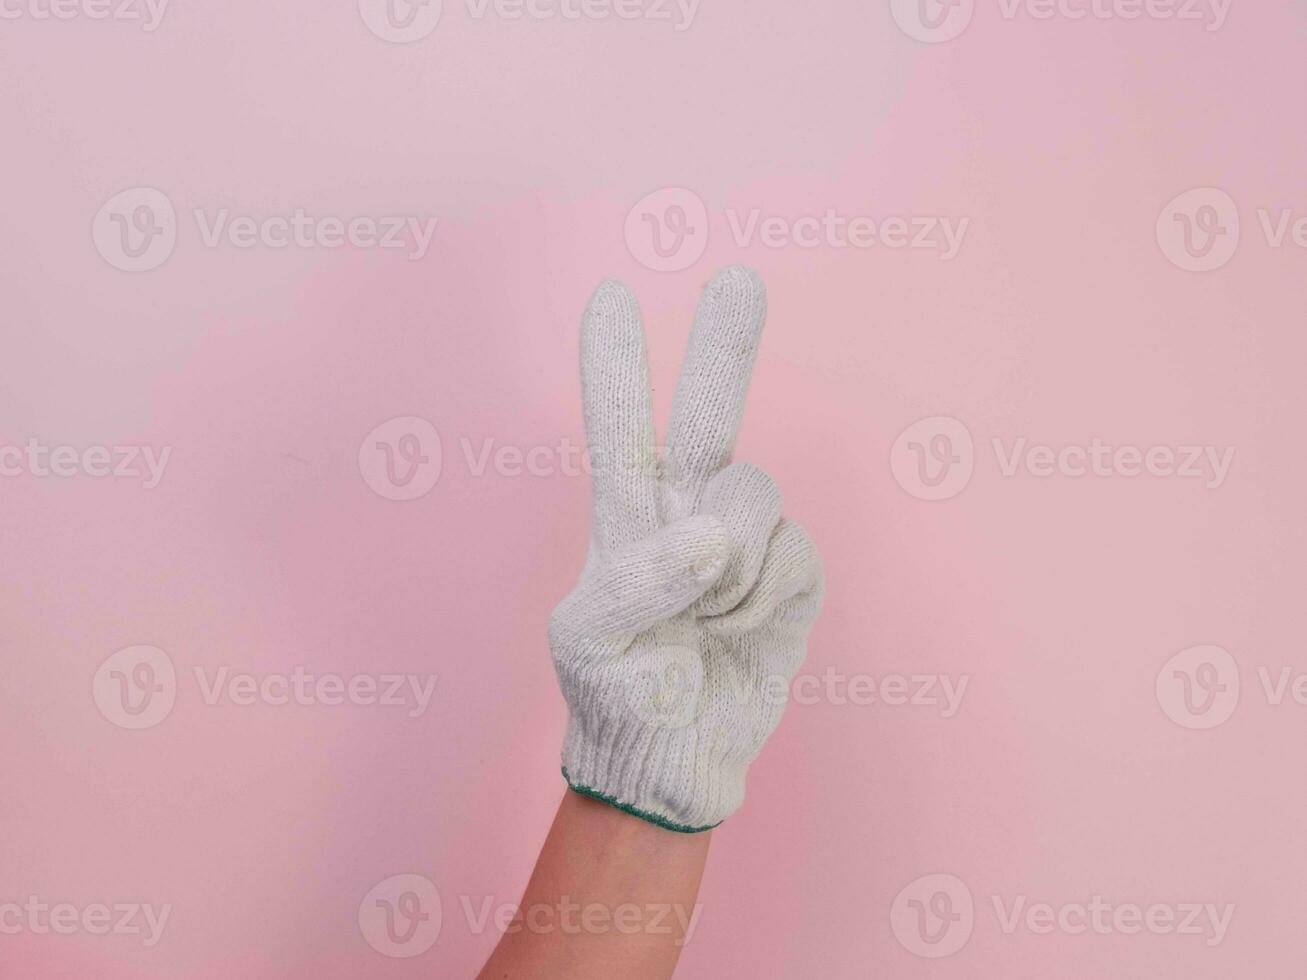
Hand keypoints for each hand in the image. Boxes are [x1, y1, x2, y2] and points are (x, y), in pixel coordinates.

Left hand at [549, 266, 823, 832]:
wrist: (678, 757)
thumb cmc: (616, 692)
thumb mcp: (589, 641)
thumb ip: (638, 577)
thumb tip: (711, 532)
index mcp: (625, 516)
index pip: (619, 429)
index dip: (615, 365)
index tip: (608, 296)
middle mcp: (688, 510)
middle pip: (710, 418)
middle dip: (724, 349)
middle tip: (738, 279)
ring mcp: (745, 539)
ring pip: (756, 496)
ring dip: (730, 567)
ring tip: (702, 618)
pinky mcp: (791, 572)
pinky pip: (793, 554)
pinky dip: (764, 600)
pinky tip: (737, 630)